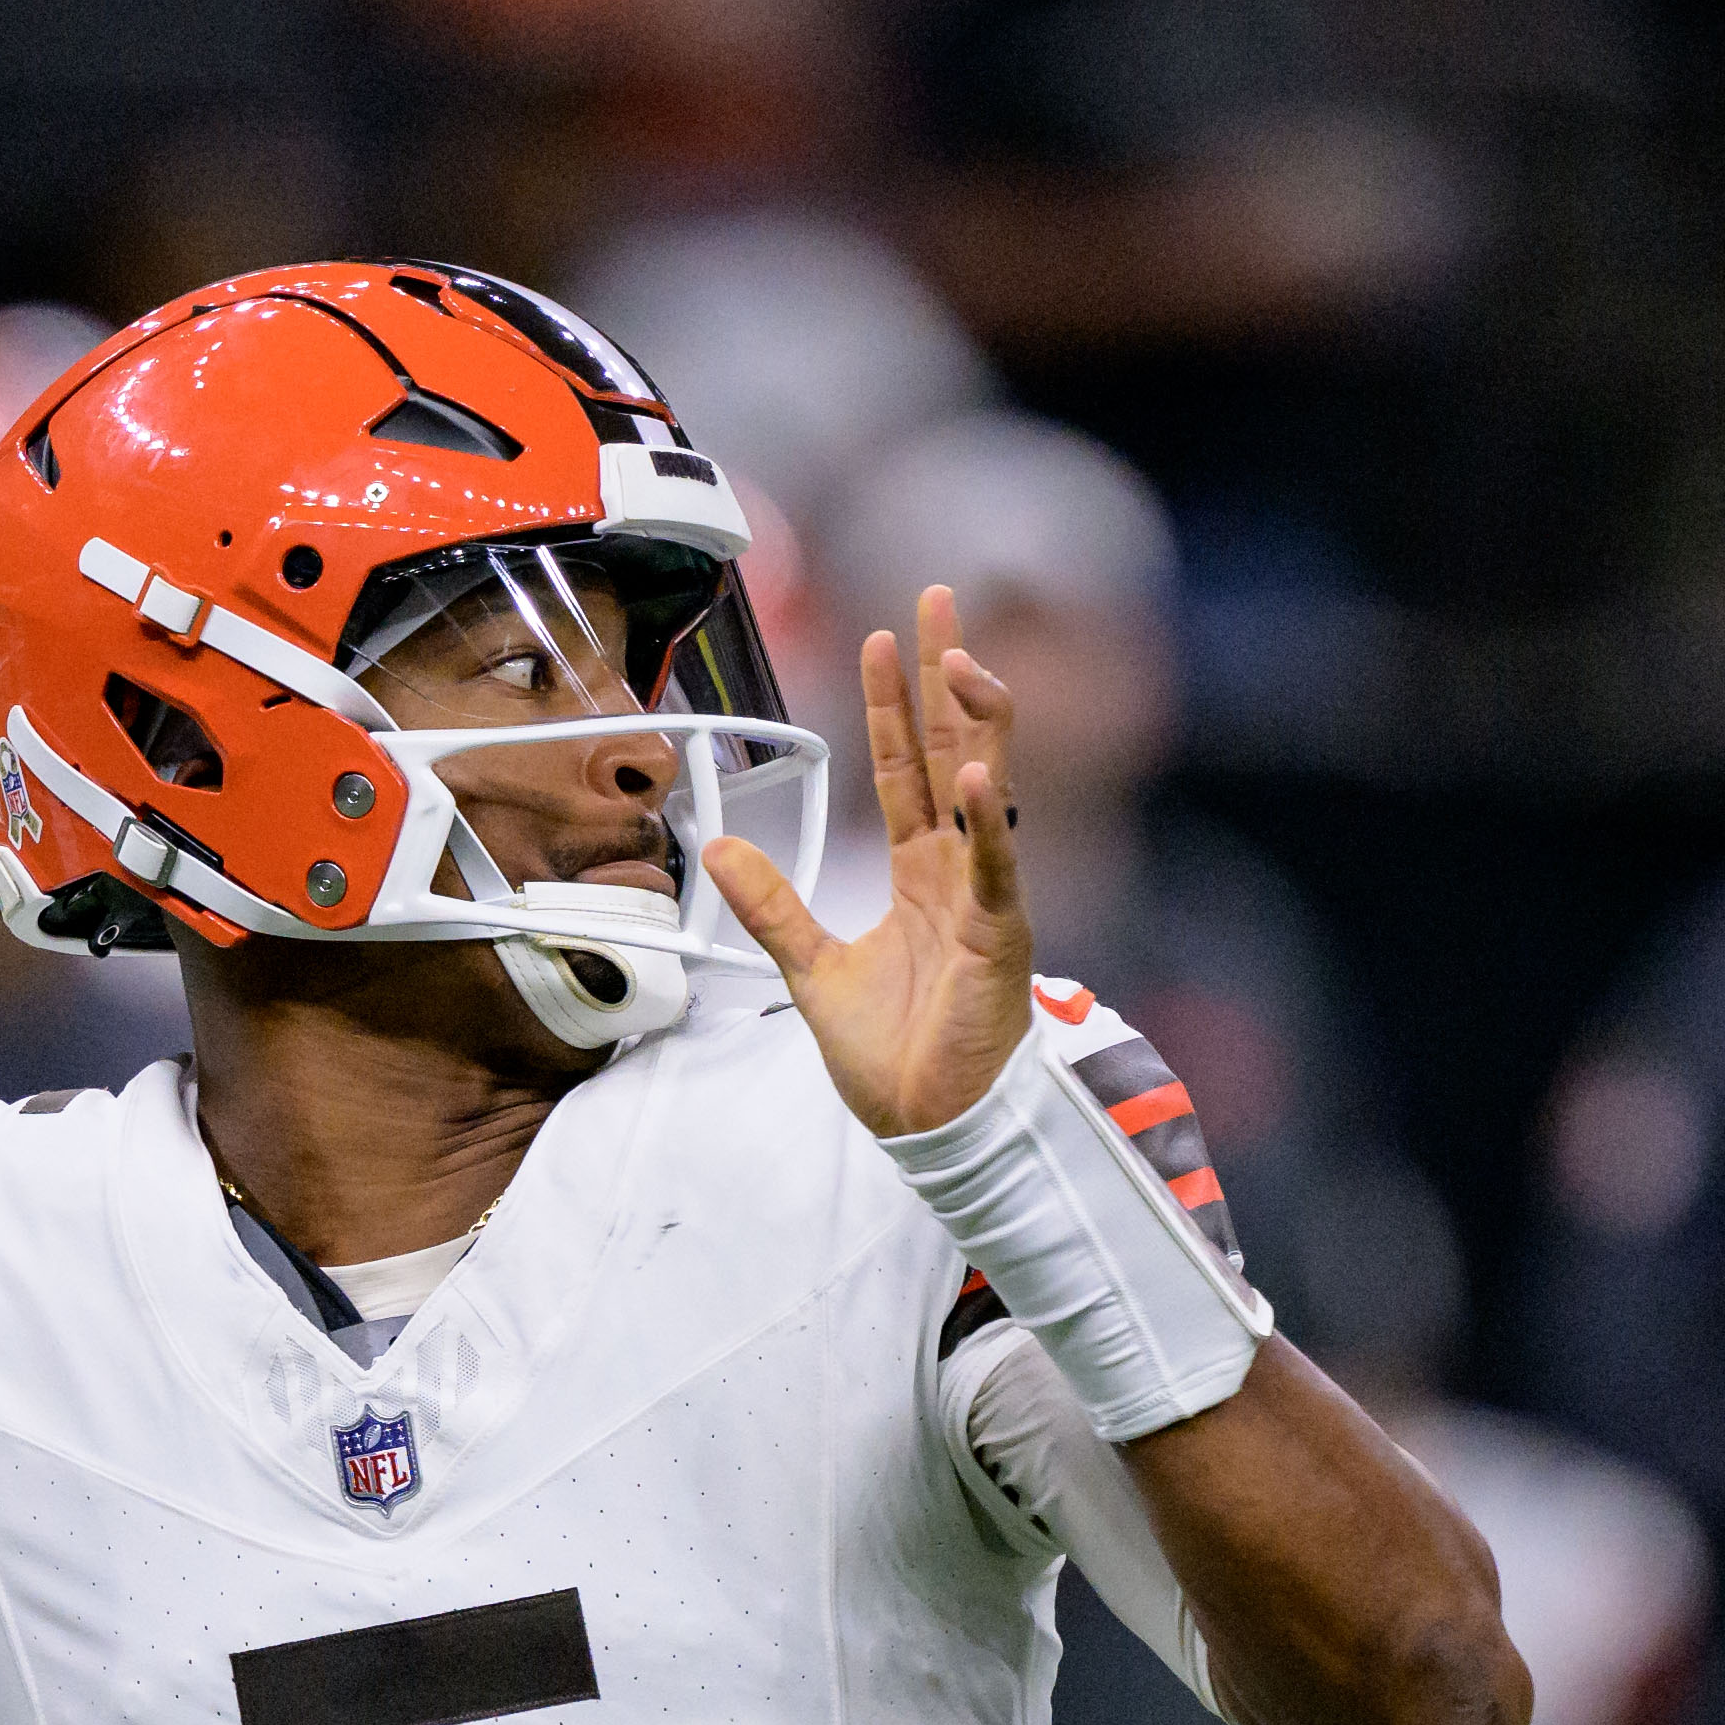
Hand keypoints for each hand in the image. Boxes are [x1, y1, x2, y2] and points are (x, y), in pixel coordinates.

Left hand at [706, 585, 1036, 1139]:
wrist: (927, 1124)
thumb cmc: (893, 1058)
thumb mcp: (811, 969)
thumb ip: (774, 906)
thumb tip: (724, 846)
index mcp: (921, 875)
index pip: (906, 768)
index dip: (893, 703)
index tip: (881, 637)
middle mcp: (958, 872)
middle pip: (953, 751)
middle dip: (945, 675)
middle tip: (939, 600)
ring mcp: (986, 899)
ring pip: (987, 790)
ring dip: (977, 723)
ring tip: (961, 660)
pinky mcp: (1000, 938)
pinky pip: (997, 869)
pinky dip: (990, 823)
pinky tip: (978, 773)